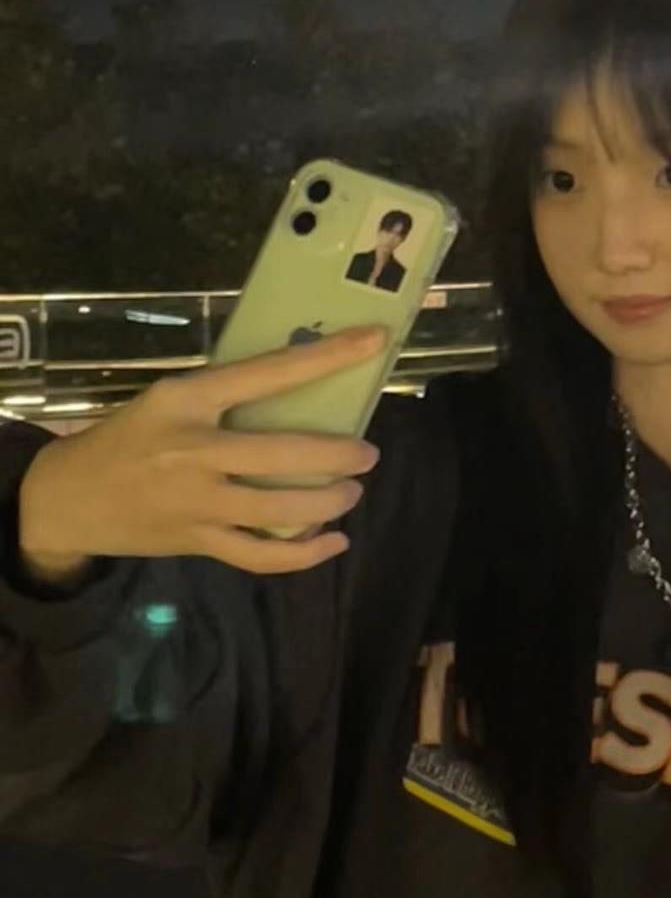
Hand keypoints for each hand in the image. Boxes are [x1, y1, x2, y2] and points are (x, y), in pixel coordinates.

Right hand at [17, 326, 388, 576]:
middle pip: (284, 455)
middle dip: (339, 456)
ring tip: (349, 494)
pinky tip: (332, 541)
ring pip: (280, 512)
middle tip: (367, 454)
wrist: (69, 497)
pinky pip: (261, 555)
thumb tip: (304, 388)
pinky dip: (305, 554)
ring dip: (328, 504)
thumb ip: (224, 396)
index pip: (268, 373)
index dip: (326, 357)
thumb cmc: (130, 437)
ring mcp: (196, 502)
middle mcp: (194, 450)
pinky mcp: (197, 542)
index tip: (374, 341)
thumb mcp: (168, 400)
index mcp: (187, 400)